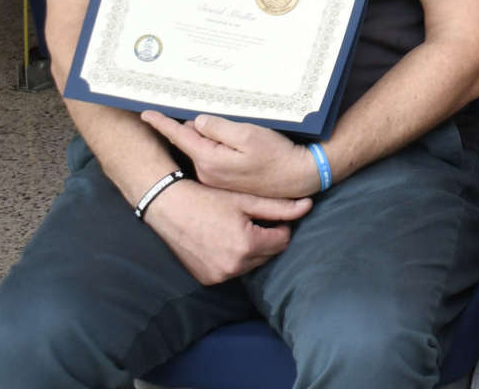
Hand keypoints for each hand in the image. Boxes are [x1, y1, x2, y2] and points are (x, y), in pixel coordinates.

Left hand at [142, 111, 317, 197]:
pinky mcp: (226, 180)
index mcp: (209, 159)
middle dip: (187, 127)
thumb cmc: (276, 155)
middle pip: (190, 142)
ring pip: (202, 150)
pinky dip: (214, 146)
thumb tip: (197, 122)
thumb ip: (218, 128)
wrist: (298, 177)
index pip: (180, 136)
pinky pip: (212, 158)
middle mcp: (207, 172)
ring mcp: (216, 178)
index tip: (145, 113)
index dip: (162, 123)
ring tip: (219, 124)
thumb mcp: (248, 134)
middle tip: (187, 108)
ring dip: (205, 137)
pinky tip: (230, 140)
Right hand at [142, 177, 310, 285]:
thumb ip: (280, 207)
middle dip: (268, 238)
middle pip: (269, 254)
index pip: (283, 240)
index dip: (281, 225)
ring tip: (239, 229)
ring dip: (252, 250)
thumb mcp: (246, 200)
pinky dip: (235, 259)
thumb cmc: (209, 199)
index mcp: (247, 245)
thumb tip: (309, 206)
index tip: (271, 215)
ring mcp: (219, 275)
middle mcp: (234, 266)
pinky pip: (233, 270)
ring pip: (252, 264)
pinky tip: (225, 241)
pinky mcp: (208, 279)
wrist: (170, 207)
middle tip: (255, 220)